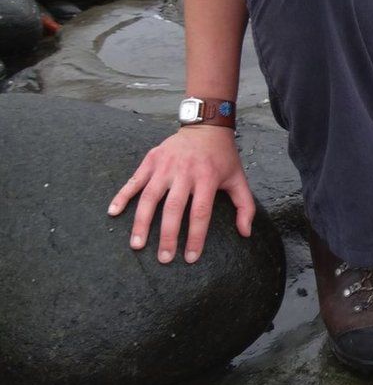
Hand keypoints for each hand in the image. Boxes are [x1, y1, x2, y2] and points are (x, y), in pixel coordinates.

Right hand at [108, 126, 253, 263]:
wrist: (206, 126)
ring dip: (142, 222)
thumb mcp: (239, 178)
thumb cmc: (223, 157)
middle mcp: (185, 172)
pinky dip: (122, 195)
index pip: (200, 212)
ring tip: (137, 245)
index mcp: (207, 178)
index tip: (190, 257)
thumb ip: (245, 206)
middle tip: (164, 258)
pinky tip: (113, 212)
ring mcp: (165, 165)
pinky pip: (134, 180)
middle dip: (168, 236)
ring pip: (150, 197)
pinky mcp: (151, 159)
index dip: (196, 237)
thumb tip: (246, 233)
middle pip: (173, 208)